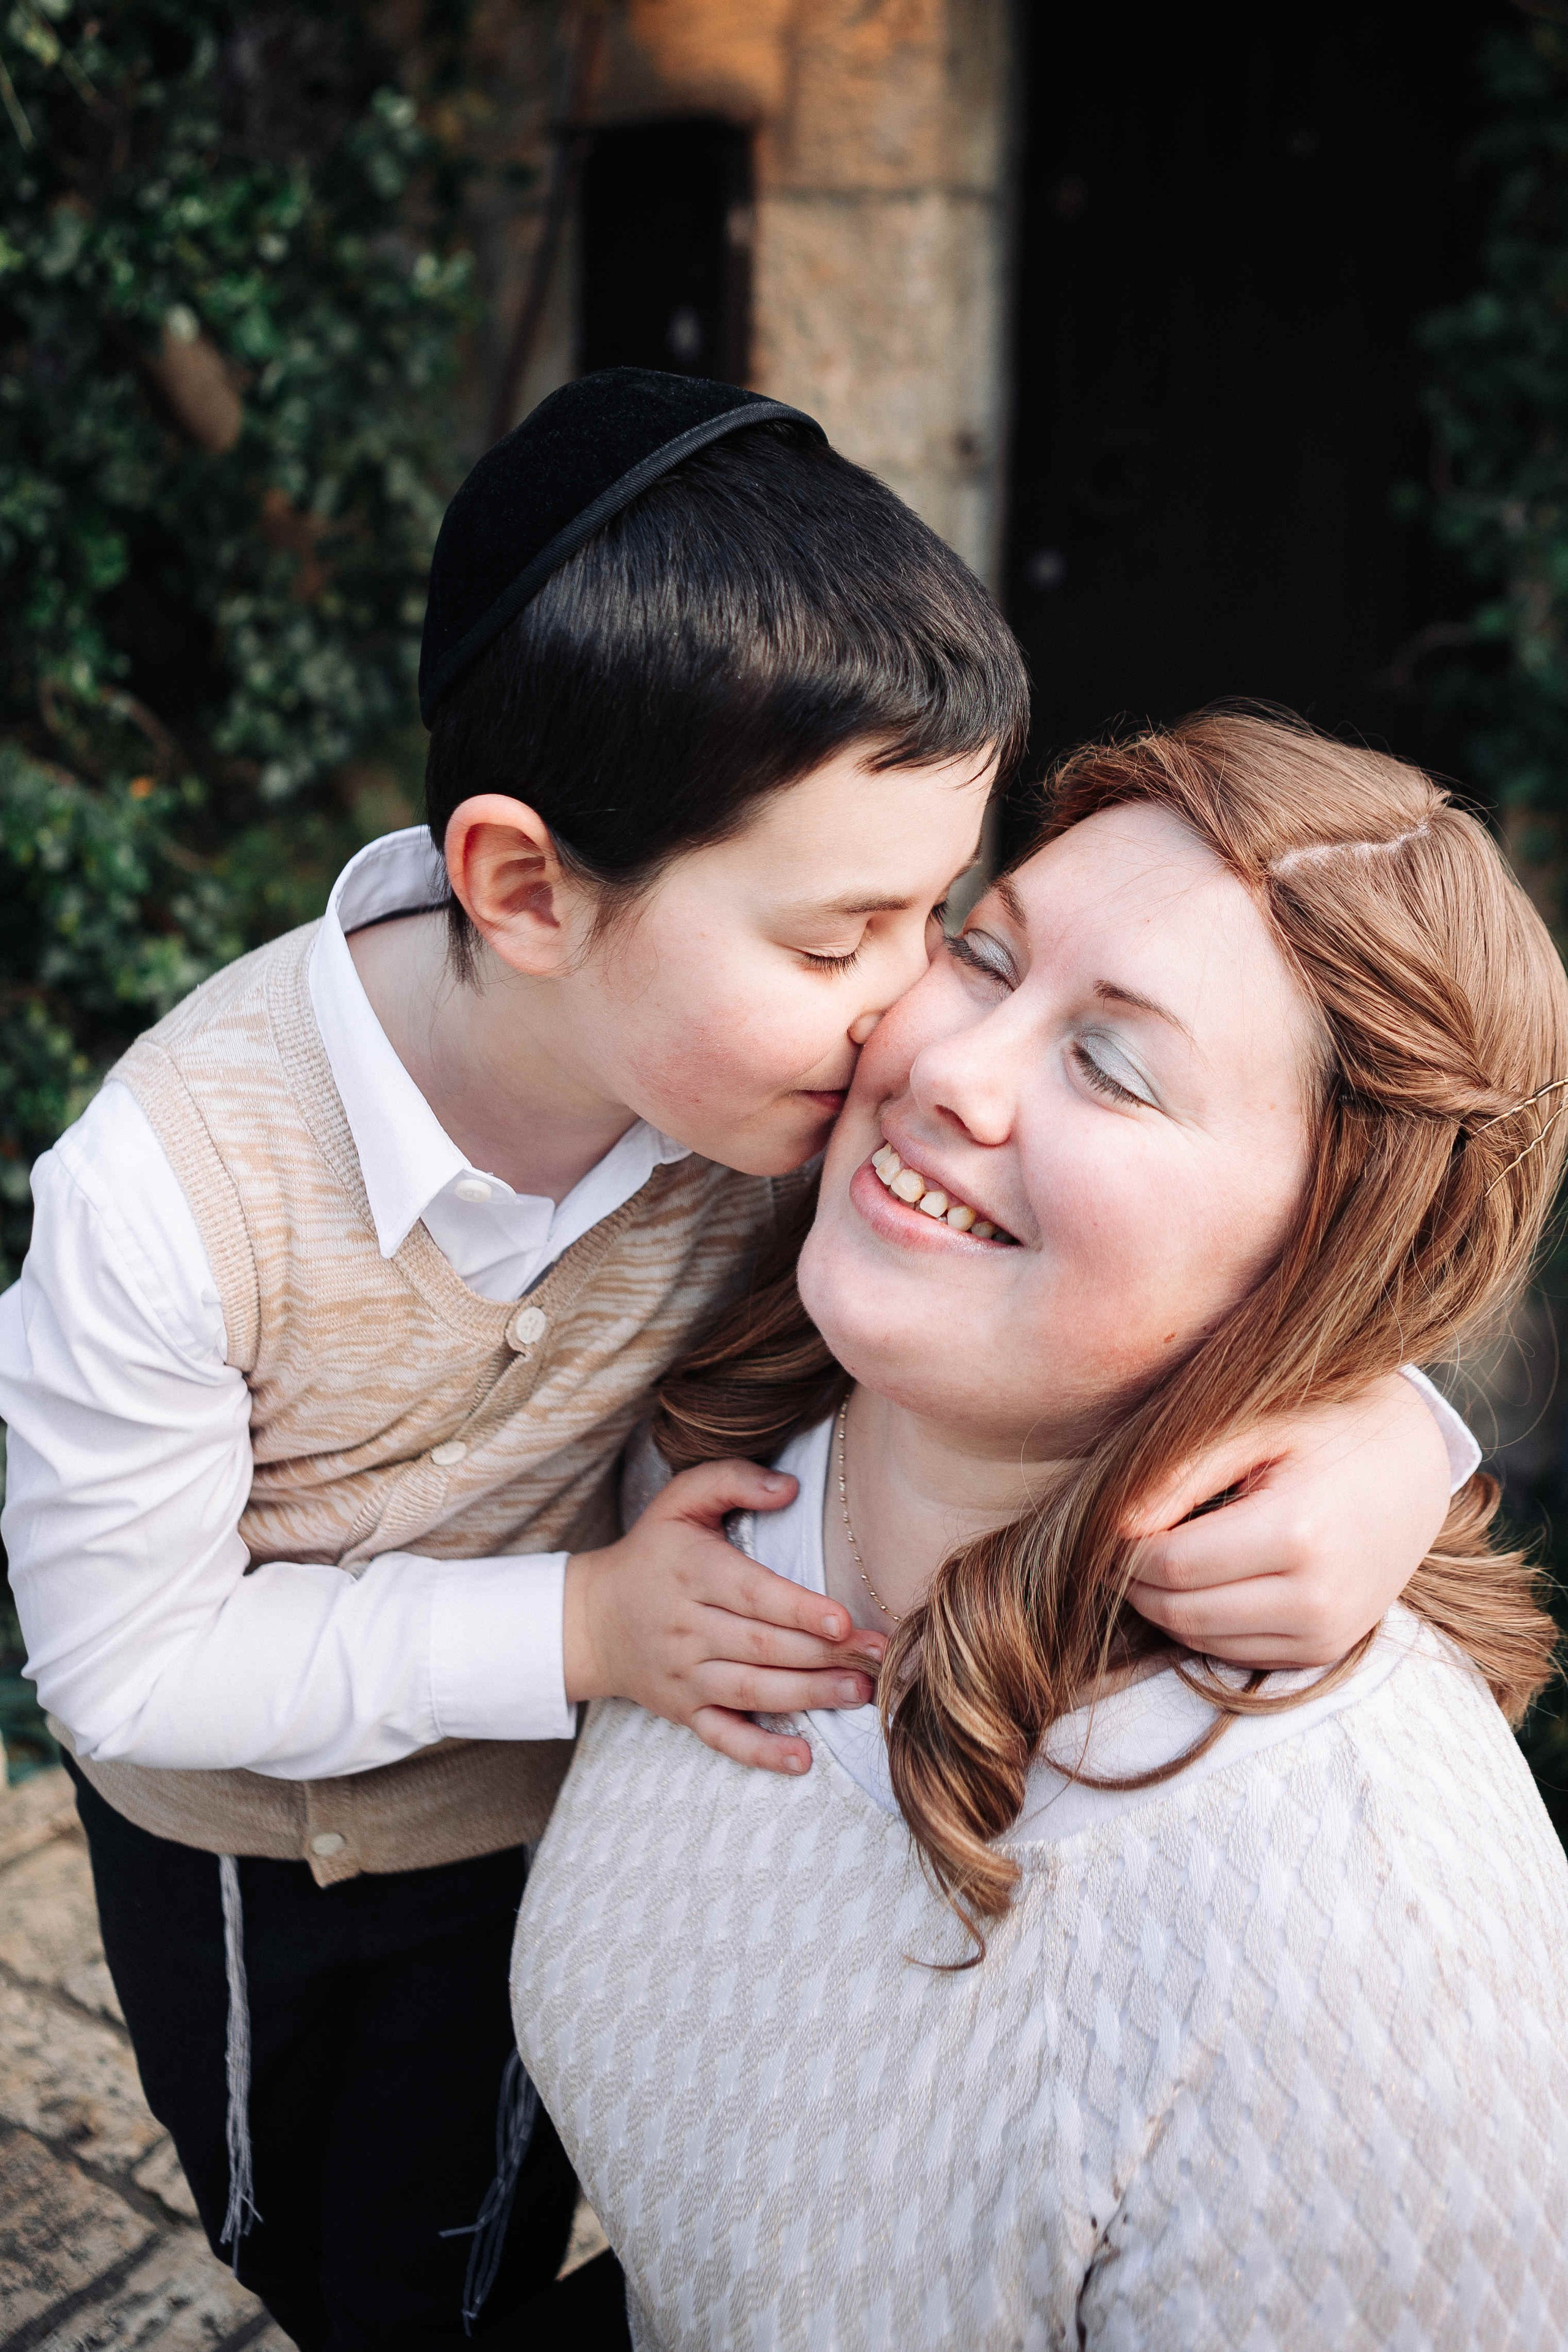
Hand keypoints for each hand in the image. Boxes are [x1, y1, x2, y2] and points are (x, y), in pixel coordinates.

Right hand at [563, 1457, 887, 1774]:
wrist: (590, 1618)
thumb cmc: (653, 1552)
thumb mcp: (680, 1500)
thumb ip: (732, 1480)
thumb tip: (791, 1487)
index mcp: (692, 1572)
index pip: (753, 1595)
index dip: (800, 1610)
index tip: (844, 1622)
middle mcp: (686, 1627)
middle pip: (762, 1646)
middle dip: (824, 1655)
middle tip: (878, 1657)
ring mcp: (684, 1675)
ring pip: (751, 1690)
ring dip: (809, 1696)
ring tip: (859, 1692)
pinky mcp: (683, 1710)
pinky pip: (723, 1736)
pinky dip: (761, 1751)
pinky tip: (802, 1759)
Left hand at [1123, 1372, 1452, 1666]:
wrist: (1416, 1462)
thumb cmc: (1328, 1424)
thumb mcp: (1256, 1424)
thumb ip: (1182, 1470)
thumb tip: (1114, 1523)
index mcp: (1299, 1533)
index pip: (1173, 1564)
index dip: (1122, 1549)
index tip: (1102, 1519)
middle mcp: (1318, 1598)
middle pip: (1181, 1610)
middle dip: (1133, 1580)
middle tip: (1114, 1540)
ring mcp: (1327, 1632)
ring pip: (1201, 1639)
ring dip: (1162, 1604)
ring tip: (1152, 1551)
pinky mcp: (1327, 1649)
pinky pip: (1235, 1652)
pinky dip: (1201, 1621)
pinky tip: (1197, 1576)